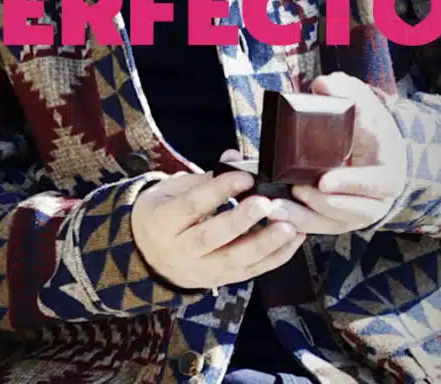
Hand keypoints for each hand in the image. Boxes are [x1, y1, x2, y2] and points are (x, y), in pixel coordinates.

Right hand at [131, 169, 304, 290]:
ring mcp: (198, 271)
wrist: (147, 253)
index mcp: (162, 221)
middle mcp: (178, 251)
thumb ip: (205, 176)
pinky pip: (248, 273)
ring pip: (233, 262)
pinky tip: (293, 240)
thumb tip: (235, 158)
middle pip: (210, 238)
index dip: (218, 190)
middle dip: (241, 222)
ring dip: (265, 244)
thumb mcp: (173, 189)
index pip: (192, 206)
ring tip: (289, 227)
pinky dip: (274, 258)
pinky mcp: (218, 282)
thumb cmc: (165, 211)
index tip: (246, 176)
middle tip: (267, 204)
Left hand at [222, 73, 408, 235]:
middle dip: (322, 204)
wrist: (375, 146)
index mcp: (387, 170)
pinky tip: (275, 216)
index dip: (350, 184)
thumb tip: (322, 85)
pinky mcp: (340, 219)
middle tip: (295, 191)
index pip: (373, 182)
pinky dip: (298, 223)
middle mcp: (377, 198)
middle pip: (353, 211)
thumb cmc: (366, 121)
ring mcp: (358, 212)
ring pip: (333, 223)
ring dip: (304, 218)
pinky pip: (320, 227)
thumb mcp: (360, 100)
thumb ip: (344, 89)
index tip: (323, 181)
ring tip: (275, 207)